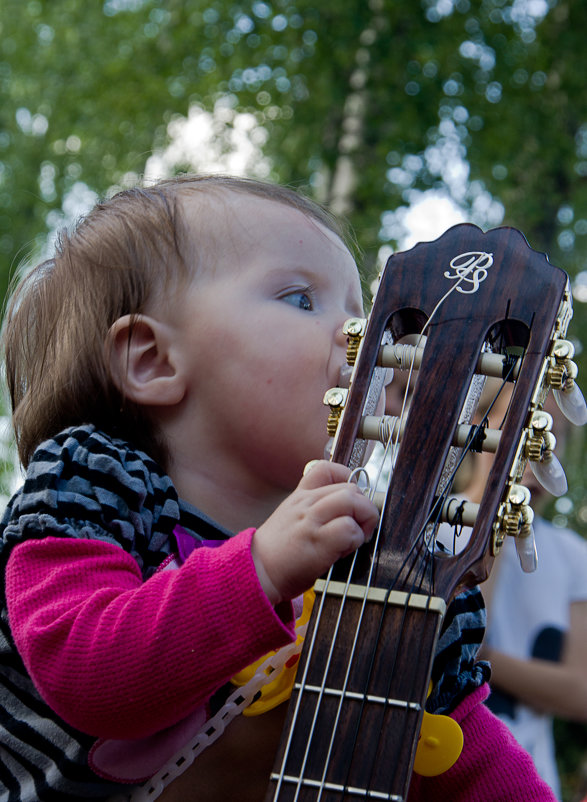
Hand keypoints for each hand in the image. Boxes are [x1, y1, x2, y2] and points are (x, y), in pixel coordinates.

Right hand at [251, 461, 378, 605]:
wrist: (257, 572)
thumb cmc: (277, 553)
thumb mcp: (290, 519)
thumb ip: (314, 510)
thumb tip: (348, 512)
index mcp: (300, 497)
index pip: (326, 469)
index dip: (346, 478)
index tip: (351, 498)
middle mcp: (306, 504)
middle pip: (350, 488)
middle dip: (364, 507)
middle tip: (360, 527)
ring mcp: (311, 521)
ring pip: (352, 501)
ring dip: (364, 520)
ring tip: (355, 538)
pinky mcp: (318, 541)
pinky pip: (349, 529)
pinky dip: (355, 540)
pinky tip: (344, 551)